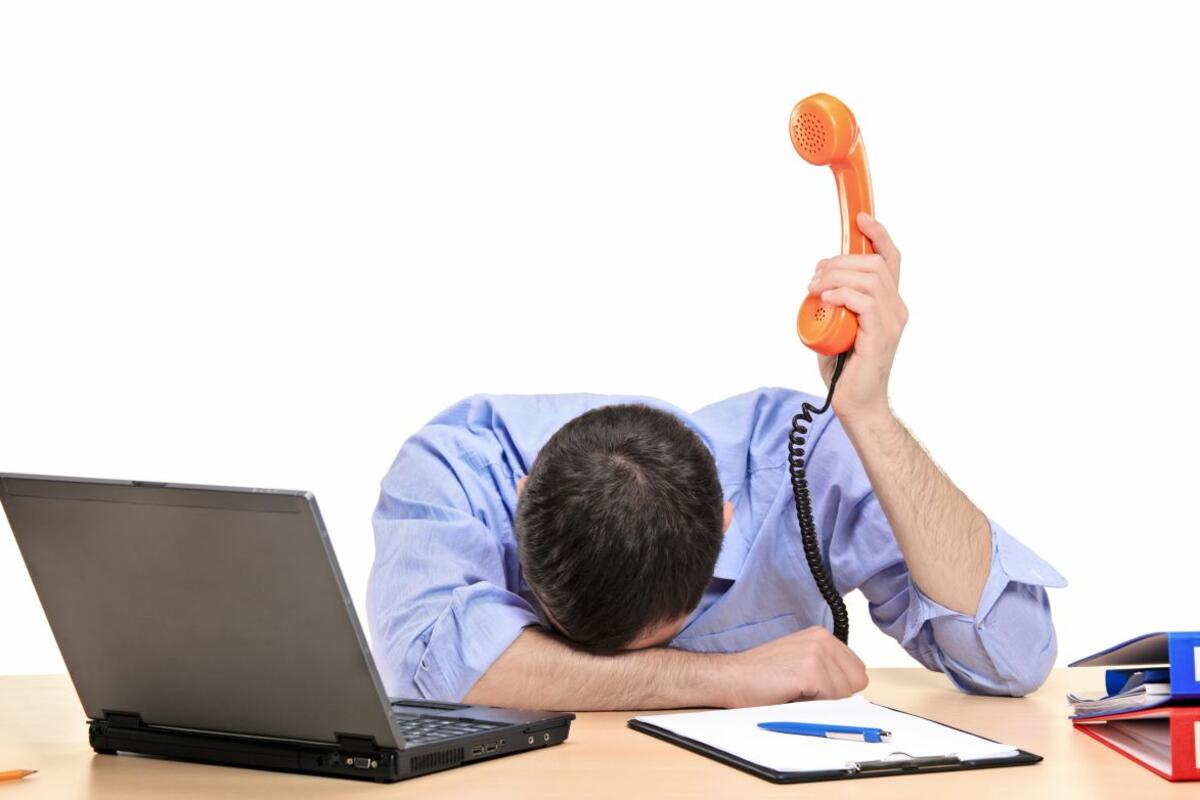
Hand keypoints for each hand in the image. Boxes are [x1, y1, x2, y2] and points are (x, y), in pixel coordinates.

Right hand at [717, 626, 867, 706]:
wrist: (732, 677)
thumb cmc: (761, 676)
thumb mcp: (800, 662)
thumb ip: (827, 668)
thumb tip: (853, 689)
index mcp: (821, 636)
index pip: (857, 670)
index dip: (839, 687)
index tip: (815, 688)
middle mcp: (822, 639)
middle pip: (856, 681)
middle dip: (835, 694)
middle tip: (804, 690)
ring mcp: (817, 653)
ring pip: (845, 693)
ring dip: (822, 700)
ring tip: (795, 691)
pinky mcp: (810, 670)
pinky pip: (831, 699)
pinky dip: (814, 704)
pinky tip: (792, 694)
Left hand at [807, 212, 906, 422]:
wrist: (855, 402)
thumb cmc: (844, 367)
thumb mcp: (836, 324)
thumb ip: (835, 303)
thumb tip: (818, 283)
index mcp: (888, 303)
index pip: (891, 259)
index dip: (878, 234)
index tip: (861, 218)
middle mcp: (895, 308)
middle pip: (874, 263)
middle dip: (840, 260)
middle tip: (814, 277)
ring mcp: (891, 320)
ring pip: (869, 277)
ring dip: (836, 276)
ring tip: (814, 289)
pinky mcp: (881, 334)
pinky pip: (864, 300)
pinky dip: (841, 294)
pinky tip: (825, 299)